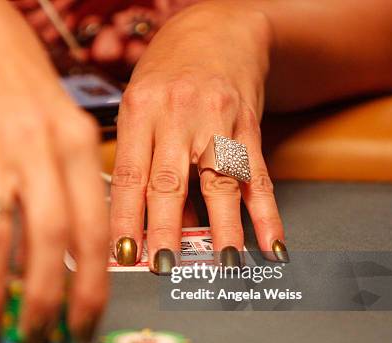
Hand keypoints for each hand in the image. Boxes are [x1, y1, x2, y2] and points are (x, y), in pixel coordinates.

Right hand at [0, 2, 107, 342]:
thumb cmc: (26, 93)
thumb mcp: (67, 127)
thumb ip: (75, 187)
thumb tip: (75, 264)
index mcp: (78, 144)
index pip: (94, 230)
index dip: (93, 287)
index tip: (84, 324)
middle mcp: (39, 148)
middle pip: (51, 241)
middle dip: (46, 301)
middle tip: (38, 337)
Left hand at [110, 2, 287, 271]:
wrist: (217, 29)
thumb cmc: (168, 72)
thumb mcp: (140, 105)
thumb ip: (143, 160)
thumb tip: (150, 224)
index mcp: (140, 109)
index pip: (128, 174)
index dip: (124, 217)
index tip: (121, 253)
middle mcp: (177, 114)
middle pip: (169, 180)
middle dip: (164, 229)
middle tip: (161, 265)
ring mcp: (217, 120)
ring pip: (218, 181)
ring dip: (222, 228)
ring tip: (222, 263)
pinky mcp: (249, 126)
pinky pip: (258, 174)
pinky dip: (267, 213)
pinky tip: (271, 242)